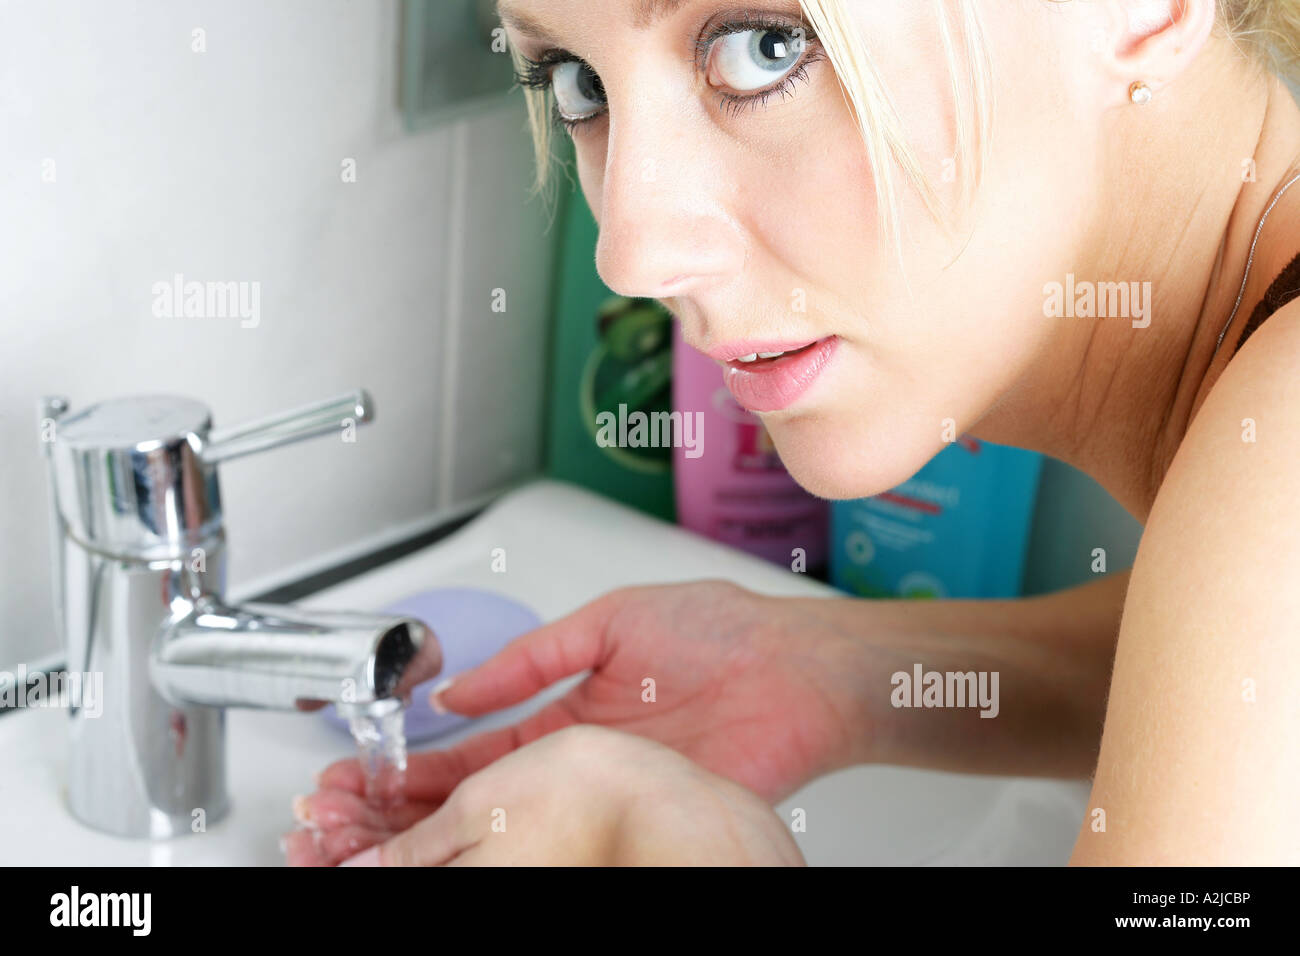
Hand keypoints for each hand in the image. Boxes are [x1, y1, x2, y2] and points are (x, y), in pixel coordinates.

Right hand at [284, 581, 874, 864]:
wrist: (797, 668)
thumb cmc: (721, 631)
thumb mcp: (607, 620)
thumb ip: (532, 658)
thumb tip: (462, 692)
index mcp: (571, 711)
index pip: (479, 753)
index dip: (422, 767)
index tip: (372, 777)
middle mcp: (583, 761)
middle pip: (484, 799)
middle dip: (413, 811)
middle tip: (351, 822)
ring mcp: (611, 795)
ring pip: (518, 830)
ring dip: (449, 836)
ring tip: (381, 841)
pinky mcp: (644, 821)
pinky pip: (574, 845)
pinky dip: (521, 854)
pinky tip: (470, 857)